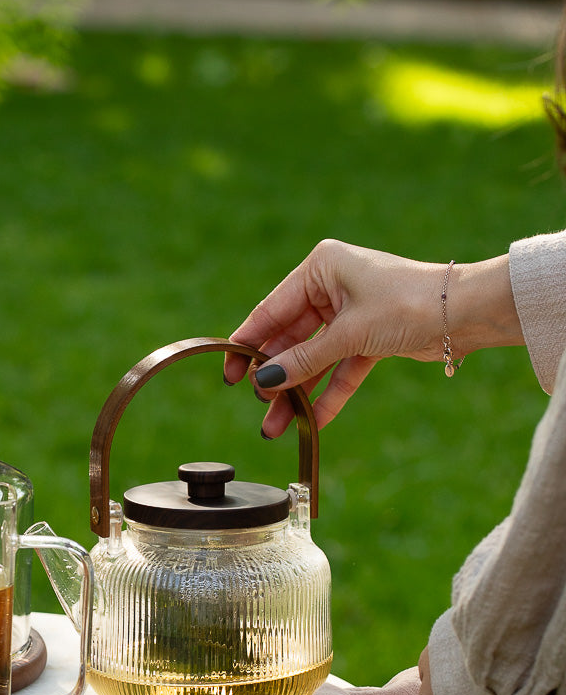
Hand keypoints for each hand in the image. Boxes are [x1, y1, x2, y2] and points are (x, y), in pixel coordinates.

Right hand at [223, 239, 518, 436]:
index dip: (248, 343)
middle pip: (291, 338)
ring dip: (298, 391)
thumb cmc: (406, 304)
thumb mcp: (349, 333)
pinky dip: (328, 393)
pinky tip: (313, 421)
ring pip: (314, 358)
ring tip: (277, 426)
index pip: (272, 310)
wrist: (466, 313)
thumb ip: (304, 359)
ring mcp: (349, 314)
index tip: (228, 373)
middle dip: (276, 376)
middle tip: (259, 407)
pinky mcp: (369, 337)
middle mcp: (331, 287)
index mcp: (320, 268)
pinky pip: (340, 368)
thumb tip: (264, 383)